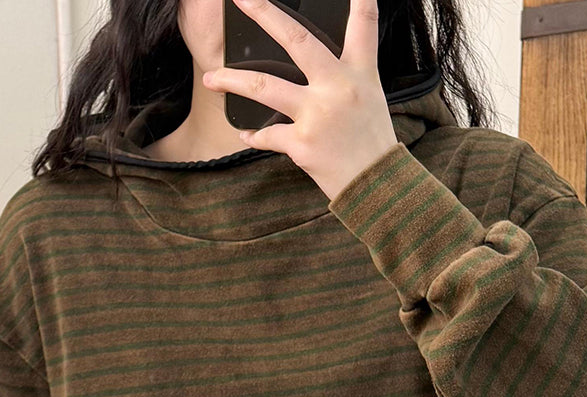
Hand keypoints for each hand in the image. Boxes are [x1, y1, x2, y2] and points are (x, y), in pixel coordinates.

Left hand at [202, 0, 397, 200]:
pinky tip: (245, 134)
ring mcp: (317, 115)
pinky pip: (267, 135)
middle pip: (297, 41)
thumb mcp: (371, 99)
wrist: (376, 188)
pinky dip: (254, 136)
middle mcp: (337, 88)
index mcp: (359, 74)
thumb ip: (346, 75)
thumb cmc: (372, 143)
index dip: (360, 2)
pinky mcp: (302, 144)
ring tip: (210, 78)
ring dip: (232, 81)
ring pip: (264, 87)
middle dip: (266, 15)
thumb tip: (316, 63)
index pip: (363, 27)